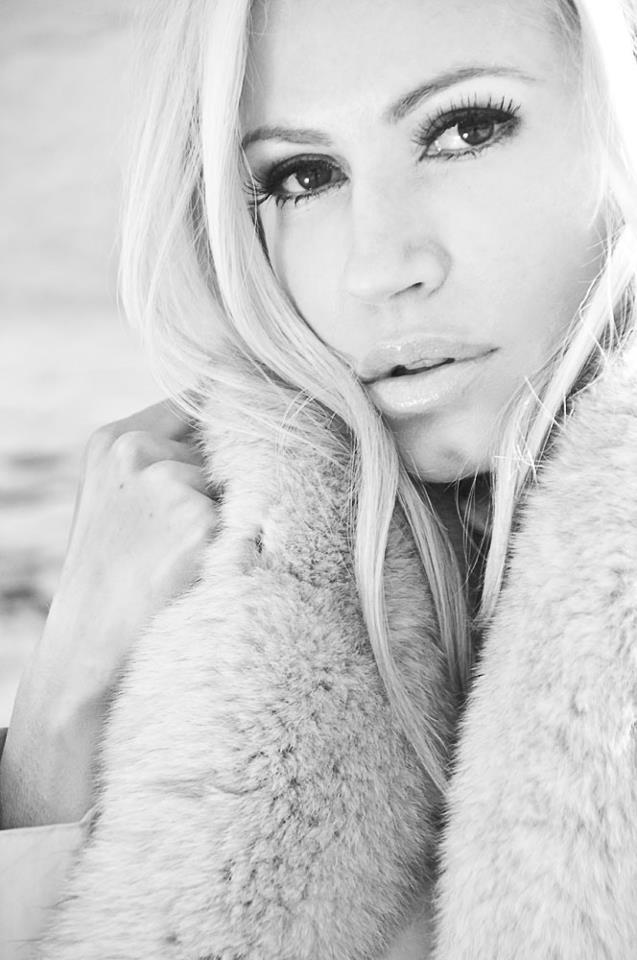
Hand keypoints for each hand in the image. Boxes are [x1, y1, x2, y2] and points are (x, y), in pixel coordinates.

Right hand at [0, 400, 219, 826]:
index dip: (239, 411)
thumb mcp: (120, 500)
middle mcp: (141, 453)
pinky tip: (204, 573)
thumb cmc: (112, 577)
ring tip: (190, 560)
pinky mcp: (200, 526)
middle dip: (233, 478)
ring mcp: (171, 486)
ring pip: (243, 486)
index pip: (201, 396)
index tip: (274, 414)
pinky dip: (241, 547)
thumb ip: (167, 456)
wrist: (88, 651)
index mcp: (117, 439)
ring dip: (235, 518)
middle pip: (230, 442)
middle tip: (205, 524)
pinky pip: (248, 523)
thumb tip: (249, 426)